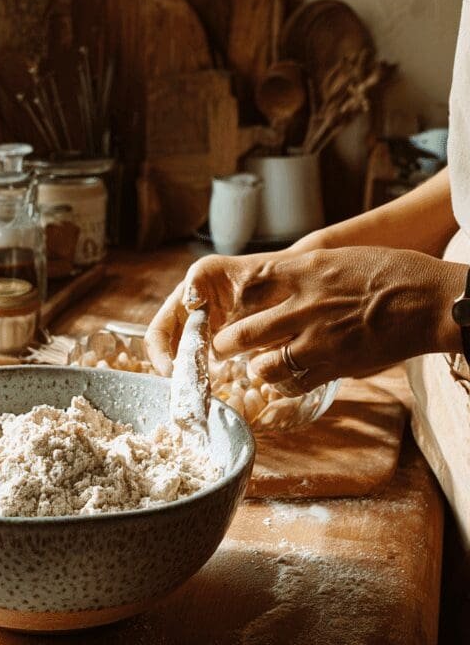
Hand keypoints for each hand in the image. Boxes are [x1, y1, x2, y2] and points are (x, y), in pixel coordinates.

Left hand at [145, 247, 467, 392]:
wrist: (427, 301)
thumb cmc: (388, 274)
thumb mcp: (337, 258)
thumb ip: (301, 272)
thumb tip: (270, 282)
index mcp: (303, 271)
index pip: (245, 284)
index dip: (224, 300)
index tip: (216, 308)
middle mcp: (303, 305)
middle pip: (241, 333)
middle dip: (225, 345)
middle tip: (221, 349)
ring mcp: (317, 338)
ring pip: (262, 366)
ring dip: (254, 369)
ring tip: (255, 367)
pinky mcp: (334, 365)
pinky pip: (293, 384)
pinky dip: (283, 386)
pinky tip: (284, 381)